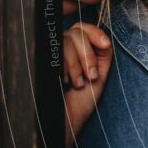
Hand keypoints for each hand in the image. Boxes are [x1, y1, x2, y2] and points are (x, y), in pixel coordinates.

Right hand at [63, 22, 112, 147]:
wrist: (66, 120)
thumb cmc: (82, 100)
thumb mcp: (99, 73)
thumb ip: (102, 53)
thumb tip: (105, 37)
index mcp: (78, 50)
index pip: (82, 28)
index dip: (95, 32)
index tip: (105, 44)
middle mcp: (63, 49)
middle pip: (76, 33)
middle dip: (87, 55)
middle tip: (89, 76)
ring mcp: (51, 54)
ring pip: (67, 40)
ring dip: (77, 64)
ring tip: (77, 82)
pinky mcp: (42, 61)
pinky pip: (56, 50)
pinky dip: (66, 65)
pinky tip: (66, 81)